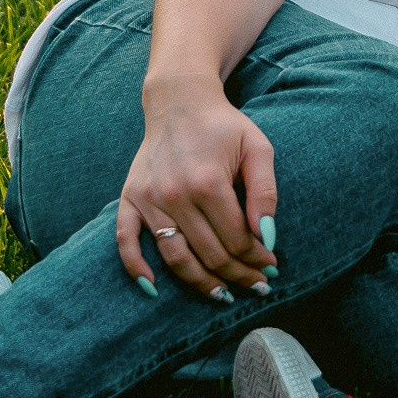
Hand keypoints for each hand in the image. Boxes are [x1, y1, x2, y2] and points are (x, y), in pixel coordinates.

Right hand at [116, 78, 278, 300]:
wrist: (179, 101)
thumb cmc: (224, 126)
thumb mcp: (257, 149)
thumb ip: (266, 192)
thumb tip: (268, 238)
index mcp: (209, 182)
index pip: (237, 239)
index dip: (257, 259)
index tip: (271, 268)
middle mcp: (176, 195)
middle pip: (210, 254)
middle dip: (238, 276)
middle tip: (257, 287)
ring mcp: (149, 199)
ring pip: (175, 258)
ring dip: (201, 284)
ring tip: (223, 296)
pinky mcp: (130, 198)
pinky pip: (126, 240)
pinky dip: (135, 268)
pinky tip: (152, 290)